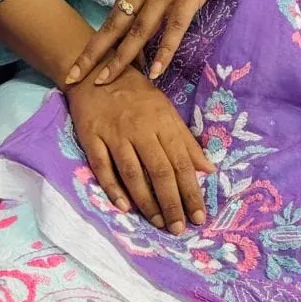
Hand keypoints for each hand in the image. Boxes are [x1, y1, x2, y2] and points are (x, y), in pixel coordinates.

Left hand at [65, 0, 254, 86]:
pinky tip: (155, 72)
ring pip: (138, 32)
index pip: (113, 15)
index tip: (81, 62)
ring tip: (105, 82)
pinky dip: (163, 52)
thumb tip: (143, 8)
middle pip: (114, 25)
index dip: (98, 41)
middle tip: (72, 76)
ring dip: (121, 59)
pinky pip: (173, 30)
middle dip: (92, 53)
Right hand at [66, 65, 215, 234]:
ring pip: (132, 173)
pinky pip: (102, 167)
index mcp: (162, 121)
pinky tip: (124, 207)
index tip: (200, 216)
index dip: (191, 191)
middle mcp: (140, 129)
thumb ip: (186, 140)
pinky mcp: (92, 137)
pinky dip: (113, 188)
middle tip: (179, 229)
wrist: (97, 72)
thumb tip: (208, 169)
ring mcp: (114, 134)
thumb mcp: (166, 110)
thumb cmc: (137, 95)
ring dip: (147, 202)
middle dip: (172, 202)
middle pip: (159, 170)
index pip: (181, 162)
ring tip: (158, 223)